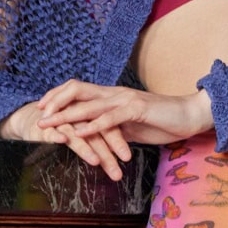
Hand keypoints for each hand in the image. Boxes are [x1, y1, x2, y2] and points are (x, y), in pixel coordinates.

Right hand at [0, 97, 131, 180]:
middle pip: (94, 132)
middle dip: (106, 153)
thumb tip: (122, 156)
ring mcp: (59, 121)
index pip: (108, 126)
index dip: (118, 141)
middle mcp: (76, 117)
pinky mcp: (43, 127)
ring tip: (95, 161)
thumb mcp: (85, 130)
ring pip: (74, 133)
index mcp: (90, 115)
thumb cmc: (65, 125)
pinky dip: (55, 134)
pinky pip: (50, 130)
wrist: (34, 116)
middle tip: (116, 173)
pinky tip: (62, 140)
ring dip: (85, 147)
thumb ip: (102, 139)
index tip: (127, 158)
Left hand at [36, 82, 213, 148]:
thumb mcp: (130, 127)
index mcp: (112, 95)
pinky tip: (80, 133)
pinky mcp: (137, 110)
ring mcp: (125, 100)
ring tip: (49, 124)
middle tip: (38, 114)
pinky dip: (93, 126)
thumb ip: (112, 129)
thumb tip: (95, 138)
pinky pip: (110, 118)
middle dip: (54, 101)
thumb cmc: (162, 122)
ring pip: (88, 105)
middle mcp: (115, 93)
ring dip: (66, 115)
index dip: (57, 96)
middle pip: (76, 90)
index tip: (41, 107)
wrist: (190, 116)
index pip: (78, 89)